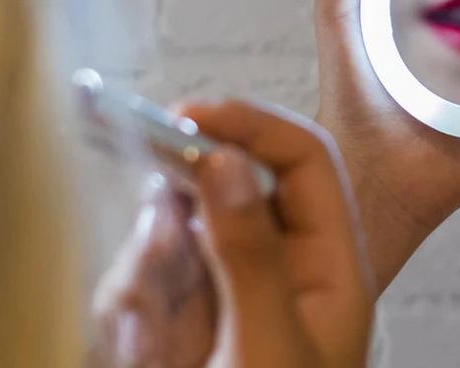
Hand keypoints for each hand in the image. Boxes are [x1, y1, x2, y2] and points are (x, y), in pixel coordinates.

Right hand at [94, 102, 372, 367]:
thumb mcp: (269, 350)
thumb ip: (250, 253)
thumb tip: (226, 162)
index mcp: (328, 261)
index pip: (304, 159)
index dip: (253, 123)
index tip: (192, 115)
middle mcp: (281, 259)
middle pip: (232, 182)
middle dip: (184, 198)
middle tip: (152, 223)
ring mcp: (228, 281)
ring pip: (178, 226)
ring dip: (152, 267)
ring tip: (157, 339)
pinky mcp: (184, 306)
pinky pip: (145, 273)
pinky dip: (131, 303)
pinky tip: (147, 352)